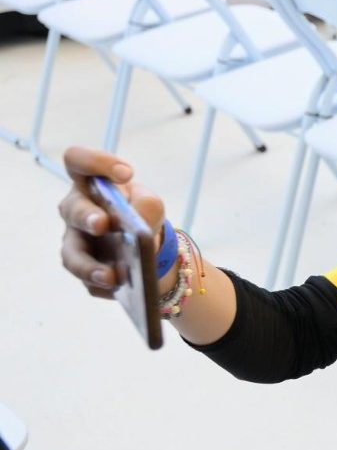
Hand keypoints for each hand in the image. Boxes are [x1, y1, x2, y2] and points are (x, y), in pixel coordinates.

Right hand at [58, 146, 165, 298]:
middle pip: (72, 209)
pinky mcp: (85, 270)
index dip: (95, 162)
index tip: (125, 173)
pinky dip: (105, 286)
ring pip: (72, 254)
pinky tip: (119, 289)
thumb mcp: (151, 205)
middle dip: (87, 217)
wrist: (148, 248)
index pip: (77, 160)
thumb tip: (138, 226)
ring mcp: (75, 242)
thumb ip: (146, 206)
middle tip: (103, 224)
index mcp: (90, 184)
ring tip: (113, 276)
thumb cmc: (141, 214)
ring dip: (89, 266)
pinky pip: (88, 281)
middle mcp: (76, 211)